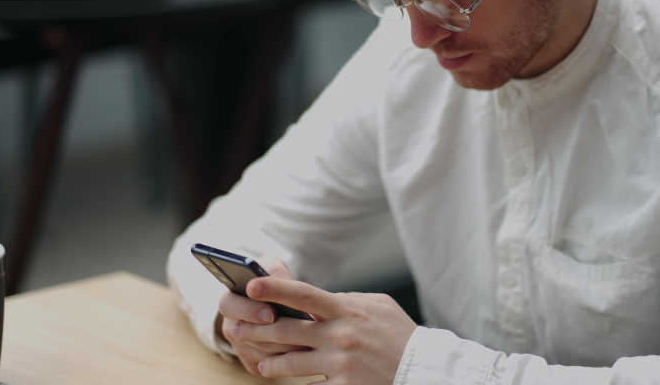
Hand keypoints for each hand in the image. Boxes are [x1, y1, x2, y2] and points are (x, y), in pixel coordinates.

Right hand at [217, 255, 309, 375]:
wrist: (280, 297)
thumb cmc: (274, 278)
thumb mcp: (273, 267)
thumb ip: (274, 273)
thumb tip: (281, 283)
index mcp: (230, 299)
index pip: (228, 305)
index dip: (248, 310)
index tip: (270, 313)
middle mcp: (231, 324)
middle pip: (242, 334)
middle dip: (269, 333)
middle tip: (293, 331)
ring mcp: (240, 346)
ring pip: (258, 352)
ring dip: (283, 347)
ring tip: (308, 341)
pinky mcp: (252, 363)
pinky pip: (266, 367)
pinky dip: (286, 360)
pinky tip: (303, 351)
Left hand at [234, 276, 417, 384]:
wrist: (423, 370)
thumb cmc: (401, 335)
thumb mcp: (378, 305)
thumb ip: (348, 300)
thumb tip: (322, 298)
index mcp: (347, 309)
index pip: (303, 293)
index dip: (275, 289)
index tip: (251, 285)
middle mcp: (340, 335)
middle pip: (287, 330)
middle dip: (257, 330)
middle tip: (236, 329)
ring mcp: (340, 363)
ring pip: (291, 362)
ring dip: (271, 363)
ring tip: (262, 364)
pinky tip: (287, 383)